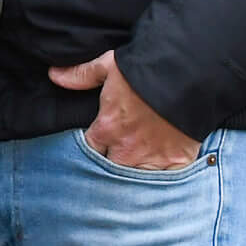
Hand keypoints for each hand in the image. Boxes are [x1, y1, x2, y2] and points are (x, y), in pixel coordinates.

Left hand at [47, 50, 200, 169]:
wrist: (190, 75)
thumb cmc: (148, 69)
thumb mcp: (110, 65)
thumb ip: (81, 75)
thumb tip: (54, 75)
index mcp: (107, 128)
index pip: (88, 150)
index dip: (91, 149)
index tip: (96, 145)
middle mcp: (126, 148)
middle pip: (109, 168)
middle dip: (109, 165)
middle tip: (115, 158)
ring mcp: (152, 158)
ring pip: (133, 179)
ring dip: (132, 174)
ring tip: (134, 168)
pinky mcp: (176, 161)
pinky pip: (163, 180)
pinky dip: (160, 178)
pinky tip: (158, 174)